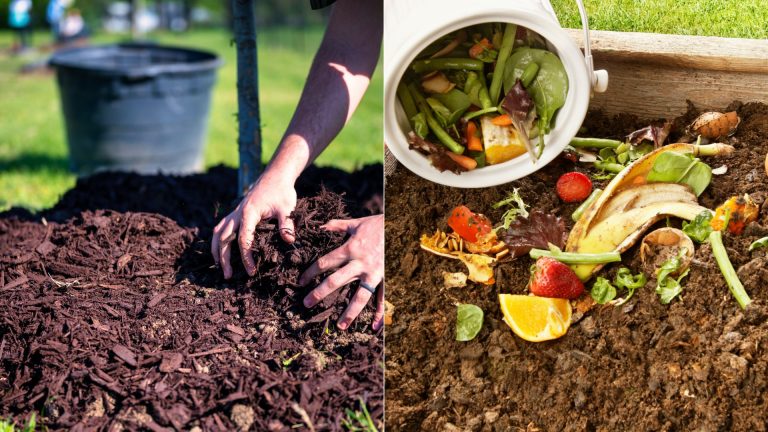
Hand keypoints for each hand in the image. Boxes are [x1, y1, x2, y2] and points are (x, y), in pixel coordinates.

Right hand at [211, 172, 296, 278]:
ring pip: (218, 233)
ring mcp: (234, 213)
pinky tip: (220, 251)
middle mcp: (237, 213)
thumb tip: (289, 241)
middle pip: (224, 238)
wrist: (275, 176)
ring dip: (216, 250)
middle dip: (224, 258)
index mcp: (249, 213)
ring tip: (219, 267)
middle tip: (228, 276)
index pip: (243, 239)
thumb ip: (287, 224)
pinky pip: (221, 227)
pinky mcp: (235, 213)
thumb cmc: (282, 192)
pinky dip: (218, 240)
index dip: (246, 257)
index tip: (251, 271)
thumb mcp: (287, 208)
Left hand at [299, 215, 384, 329]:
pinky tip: (375, 327)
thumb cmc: (379, 224)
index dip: (311, 272)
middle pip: (336, 281)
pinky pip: (383, 298)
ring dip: (349, 312)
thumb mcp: (356, 223)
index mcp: (350, 249)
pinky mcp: (387, 278)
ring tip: (340, 326)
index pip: (325, 263)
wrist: (403, 226)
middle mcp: (360, 264)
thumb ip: (337, 225)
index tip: (301, 281)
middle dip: (320, 293)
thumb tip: (320, 227)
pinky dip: (380, 313)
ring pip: (359, 296)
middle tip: (307, 304)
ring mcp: (374, 273)